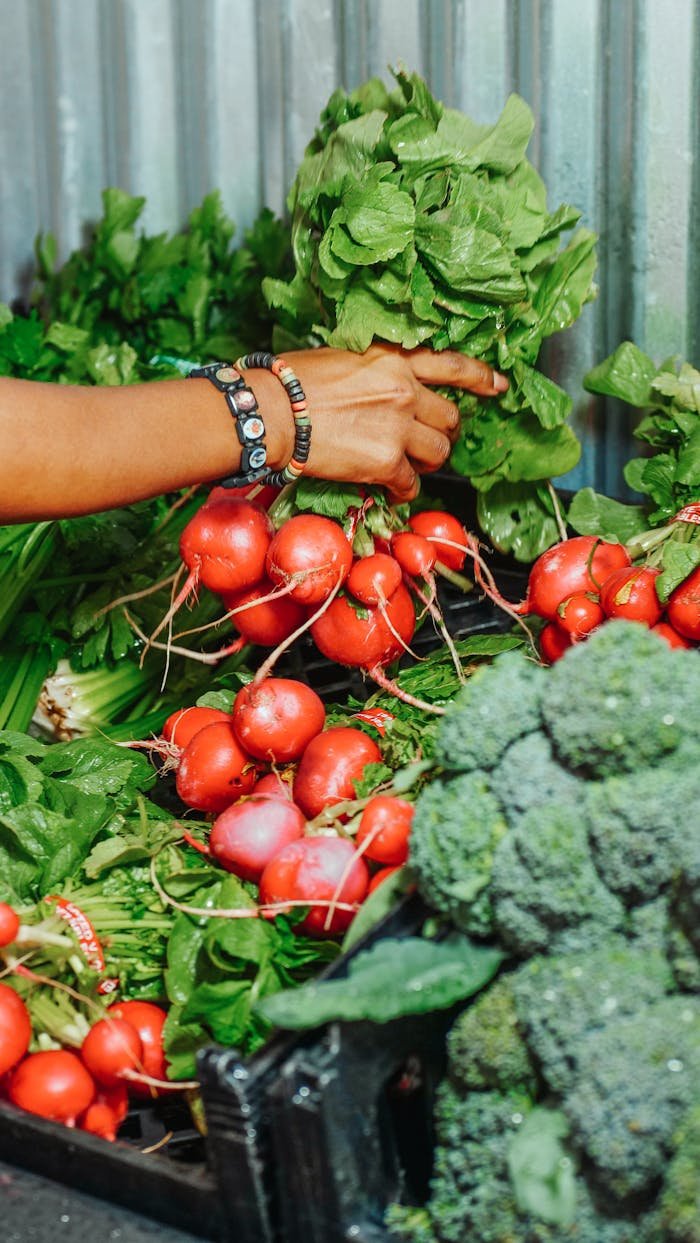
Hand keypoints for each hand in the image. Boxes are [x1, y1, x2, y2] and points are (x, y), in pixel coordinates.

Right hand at [281, 346, 507, 500]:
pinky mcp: (386, 462)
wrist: (273, 412)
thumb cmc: (293, 382)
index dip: (481, 378)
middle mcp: (405, 390)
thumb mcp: (345, 357)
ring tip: (404, 465)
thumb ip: (378, 371)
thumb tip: (388, 388)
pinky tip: (388, 490)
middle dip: (442, 434)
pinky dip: (402, 491)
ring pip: (438, 453)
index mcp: (396, 359)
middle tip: (426, 443)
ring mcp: (399, 427)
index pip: (454, 365)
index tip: (498, 387)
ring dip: (425, 463)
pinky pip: (411, 483)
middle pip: (450, 419)